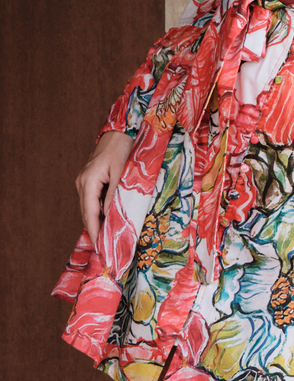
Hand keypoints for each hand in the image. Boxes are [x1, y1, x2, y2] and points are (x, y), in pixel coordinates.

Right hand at [75, 131, 133, 245]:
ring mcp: (84, 181)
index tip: (100, 248)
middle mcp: (82, 182)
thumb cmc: (123, 147)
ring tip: (107, 240)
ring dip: (97, 223)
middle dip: (95, 231)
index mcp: (89, 181)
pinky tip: (107, 221)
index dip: (95, 232)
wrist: (120, 130)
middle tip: (105, 250)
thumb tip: (109, 217)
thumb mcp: (122, 171)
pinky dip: (99, 212)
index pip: (89, 213)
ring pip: (89, 208)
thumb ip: (115, 195)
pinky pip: (93, 200)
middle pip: (87, 213)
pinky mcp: (90, 179)